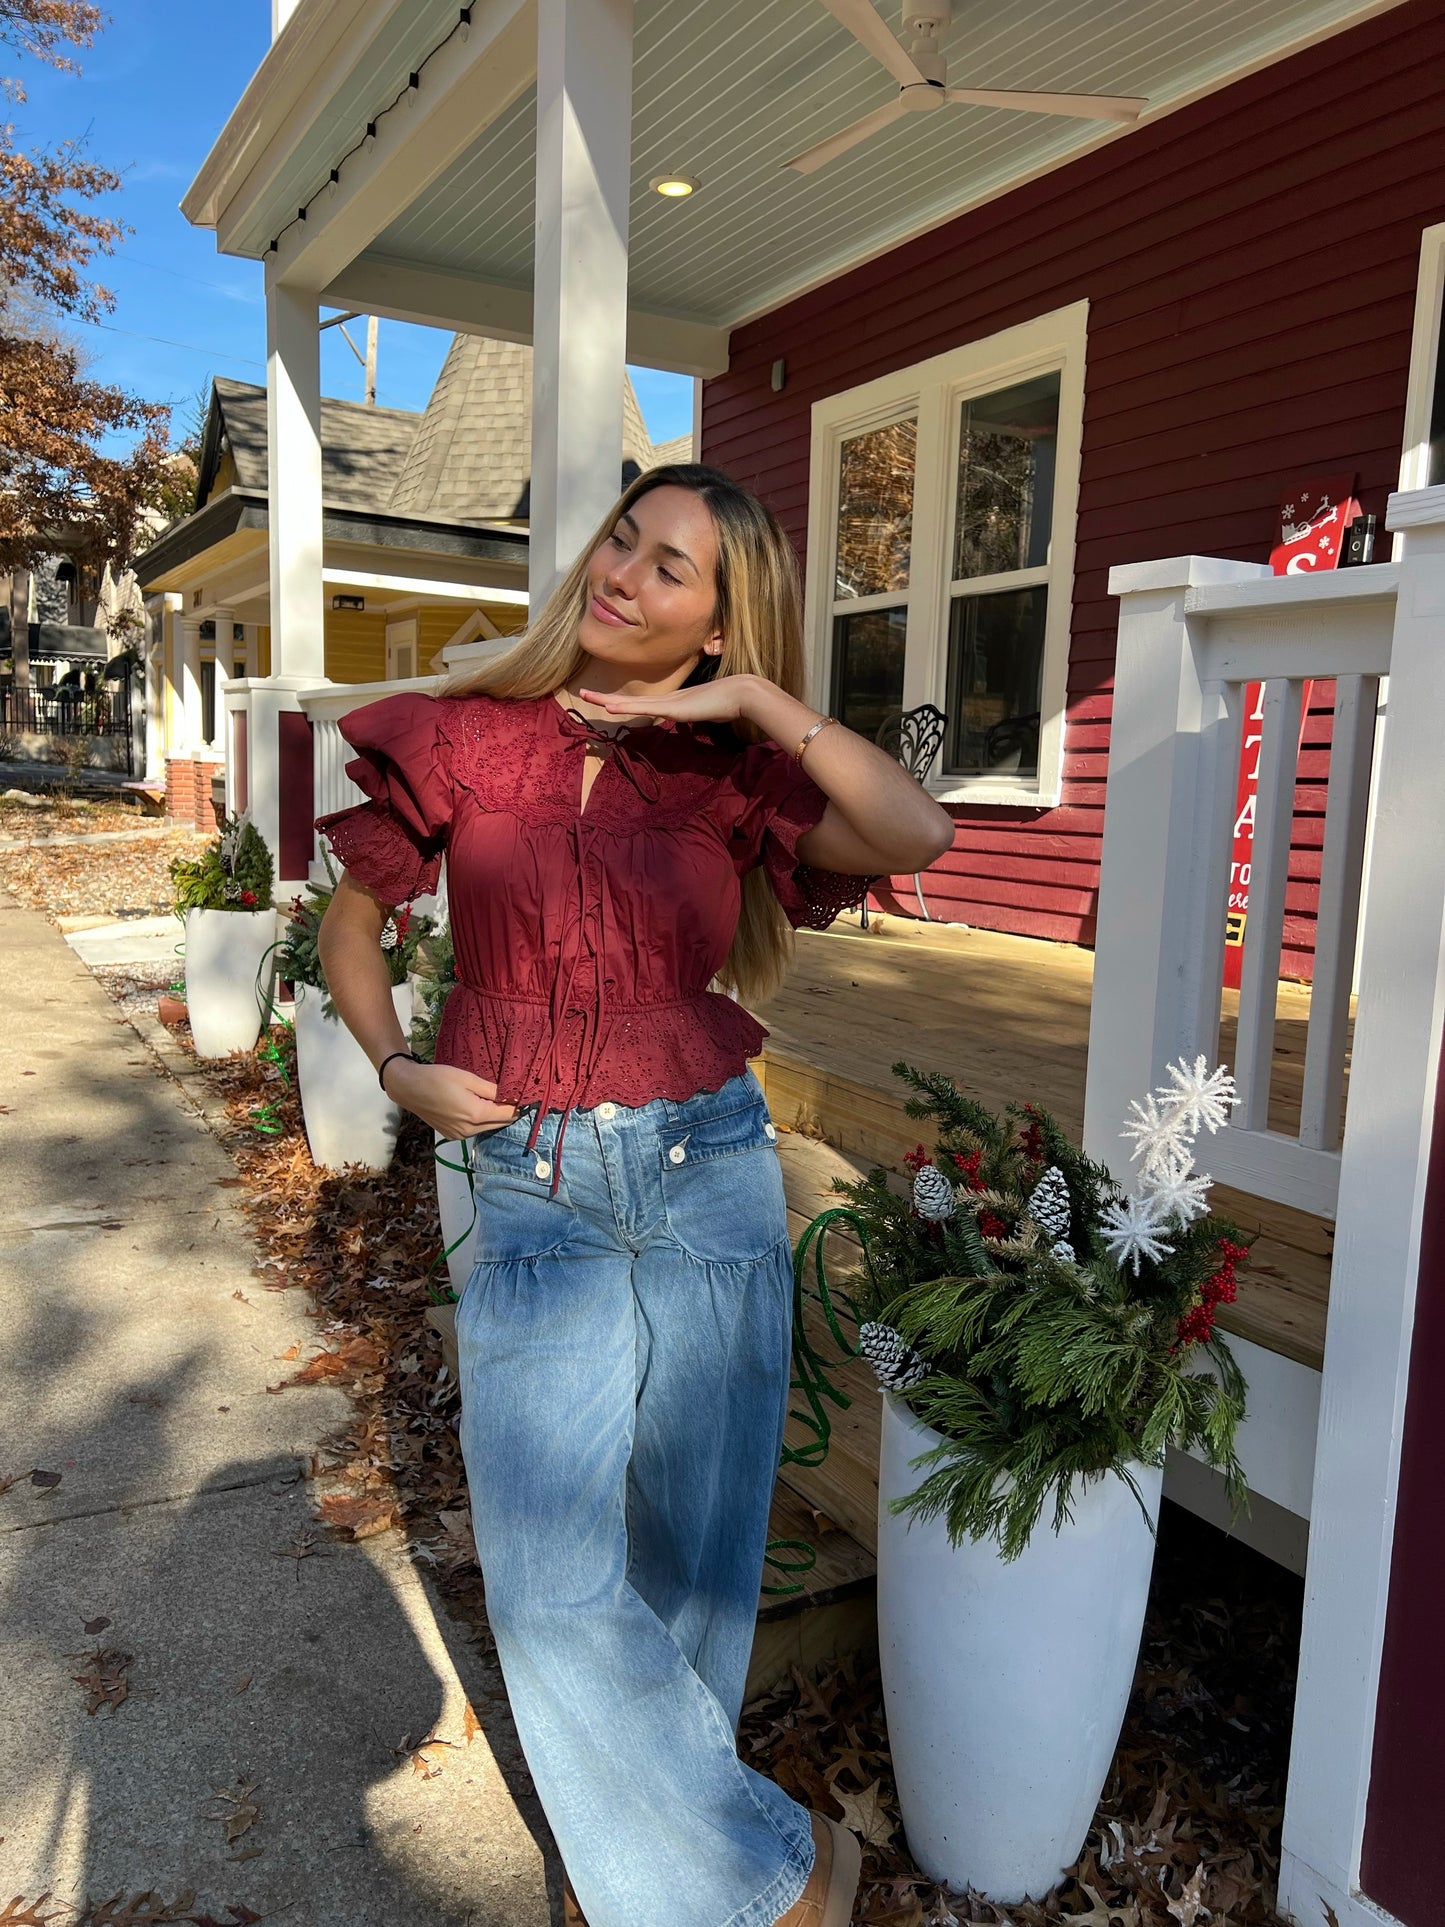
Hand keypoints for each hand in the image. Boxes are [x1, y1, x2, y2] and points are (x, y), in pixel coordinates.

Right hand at [386, 1060, 518, 1138]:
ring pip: (486, 1127)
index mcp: (476, 1114)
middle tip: (513, 1098)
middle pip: (499, 1124)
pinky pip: (474, 1130)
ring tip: (495, 1101)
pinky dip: (480, 1121)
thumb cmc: (437, 1078)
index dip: (518, 1106)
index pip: (507, 1115)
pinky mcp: (451, 1135)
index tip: (525, 1098)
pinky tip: (477, 1108)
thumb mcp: (468, 1078)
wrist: (409, 1088)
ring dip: (493, 1117)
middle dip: (508, 1112)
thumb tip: (509, 1095)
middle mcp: (469, 1129)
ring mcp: (459, 1135)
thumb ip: (491, 1089)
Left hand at [576, 673, 768, 728]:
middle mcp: (668, 699)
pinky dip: (625, 707)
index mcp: (674, 702)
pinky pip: (645, 708)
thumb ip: (700, 716)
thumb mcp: (709, 713)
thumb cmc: (731, 703)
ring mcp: (670, 702)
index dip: (623, 703)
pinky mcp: (674, 708)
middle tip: (582, 693)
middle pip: (630, 700)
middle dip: (606, 697)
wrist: (743, 693)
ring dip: (608, 700)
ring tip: (585, 696)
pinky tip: (610, 707)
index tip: (607, 702)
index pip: (642, 704)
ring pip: (632, 703)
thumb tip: (698, 718)